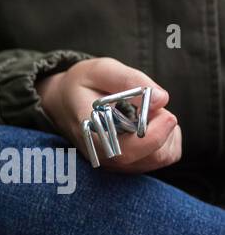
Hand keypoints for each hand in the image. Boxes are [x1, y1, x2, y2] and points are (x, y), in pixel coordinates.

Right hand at [37, 57, 181, 172]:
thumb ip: (129, 80)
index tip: (165, 113)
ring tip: (148, 113)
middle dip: (165, 127)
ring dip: (168, 132)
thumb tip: (161, 99)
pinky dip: (170, 139)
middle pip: (153, 156)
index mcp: (93, 134)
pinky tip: (153, 124)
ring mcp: (117, 163)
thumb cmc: (81, 84)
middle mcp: (104, 156)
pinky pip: (165, 157)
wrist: (63, 102)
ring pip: (162, 157)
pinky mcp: (129, 164)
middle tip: (152, 104)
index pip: (126, 151)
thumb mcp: (100, 70)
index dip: (153, 136)